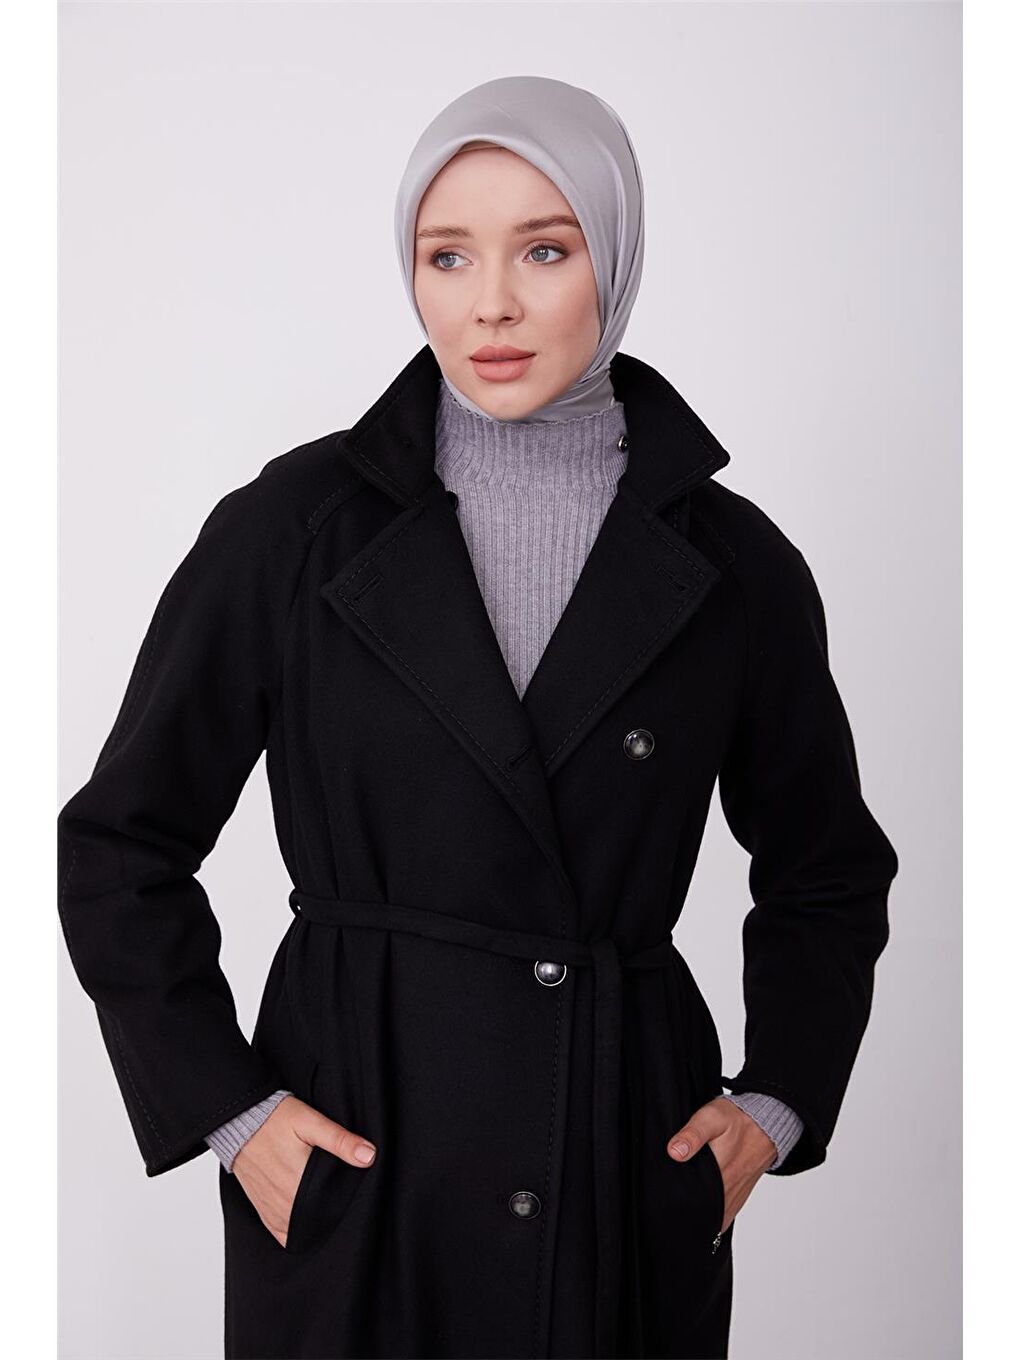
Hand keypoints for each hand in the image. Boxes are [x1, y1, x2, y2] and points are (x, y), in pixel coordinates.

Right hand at [232, 1095, 376, 1247]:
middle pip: (320, 1219)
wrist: (239, 1120)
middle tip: (339, 1190)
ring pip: (303, 1229)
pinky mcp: (263, 1210)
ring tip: (325, 1201)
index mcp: (299, 1183)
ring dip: (316, 1220)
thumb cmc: (275, 1119)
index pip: (334, 1206)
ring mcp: (273, 1209)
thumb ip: (340, 1140)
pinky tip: (307, 1215)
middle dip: (333, 1208)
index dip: (347, 1198)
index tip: (352, 1188)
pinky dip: (297, 1229)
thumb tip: (369, 1156)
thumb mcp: (311, 1121)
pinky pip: (283, 1234)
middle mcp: (285, 1202)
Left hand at [666, 1096, 776, 1233]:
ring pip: (710, 1216)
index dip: (674, 1201)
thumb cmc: (737, 1120)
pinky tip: (699, 1201)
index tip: (661, 1197)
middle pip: (698, 1211)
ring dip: (696, 1211)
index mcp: (717, 1176)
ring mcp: (733, 1198)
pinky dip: (708, 1212)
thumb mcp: (711, 1118)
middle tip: (668, 1198)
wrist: (766, 1125)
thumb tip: (674, 1152)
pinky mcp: (737, 1199)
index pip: (690, 1201)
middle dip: (682, 1209)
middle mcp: (726, 1192)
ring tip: (682, 1201)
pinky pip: (720, 1215)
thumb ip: (693, 1134)